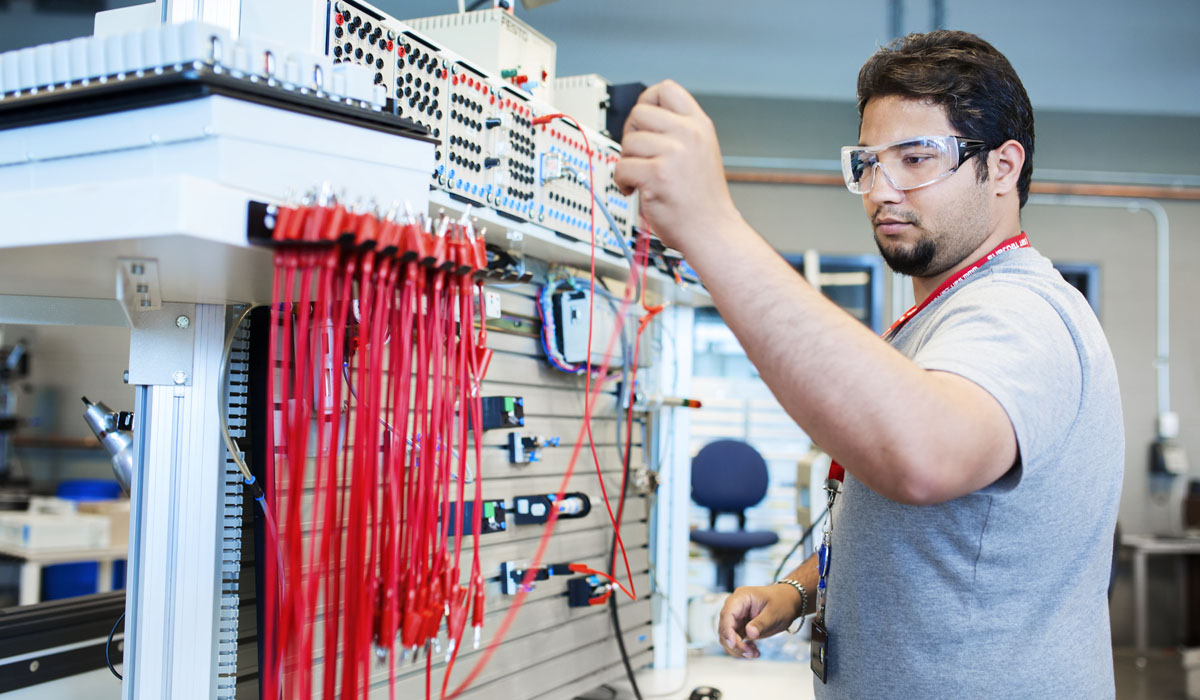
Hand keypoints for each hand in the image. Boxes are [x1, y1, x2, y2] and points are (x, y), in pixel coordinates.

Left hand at [613, 80, 741, 253]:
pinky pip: (621, 167)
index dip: (647, 101)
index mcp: (699, 125)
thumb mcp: (702, 151)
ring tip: (641, 177)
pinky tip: (635, 189)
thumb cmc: (703, 200)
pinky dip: (622, 182)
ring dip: (627, 161)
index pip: (666, 89)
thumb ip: (678, 131)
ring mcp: (674, 153)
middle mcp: (689, 134)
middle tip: (639, 155)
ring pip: (628, 141)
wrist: (712, 231)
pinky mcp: (657, 175)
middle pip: (639, 112)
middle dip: (632, 134)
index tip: (644, 123)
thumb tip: (643, 118)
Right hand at [717, 584, 802, 658]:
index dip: (728, 630)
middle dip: (735, 643)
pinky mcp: (740, 627)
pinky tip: (754, 651)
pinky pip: (734, 640)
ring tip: (754, 653)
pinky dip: (741, 648)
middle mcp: (735, 607)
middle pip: (725, 627)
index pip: (727, 614)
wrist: (788, 602)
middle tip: (750, 653)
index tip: (734, 644)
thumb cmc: (782, 603)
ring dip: (737, 648)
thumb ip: (761, 623)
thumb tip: (749, 633)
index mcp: (741, 597)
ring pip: (727, 636)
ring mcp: (736, 617)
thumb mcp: (774, 613)